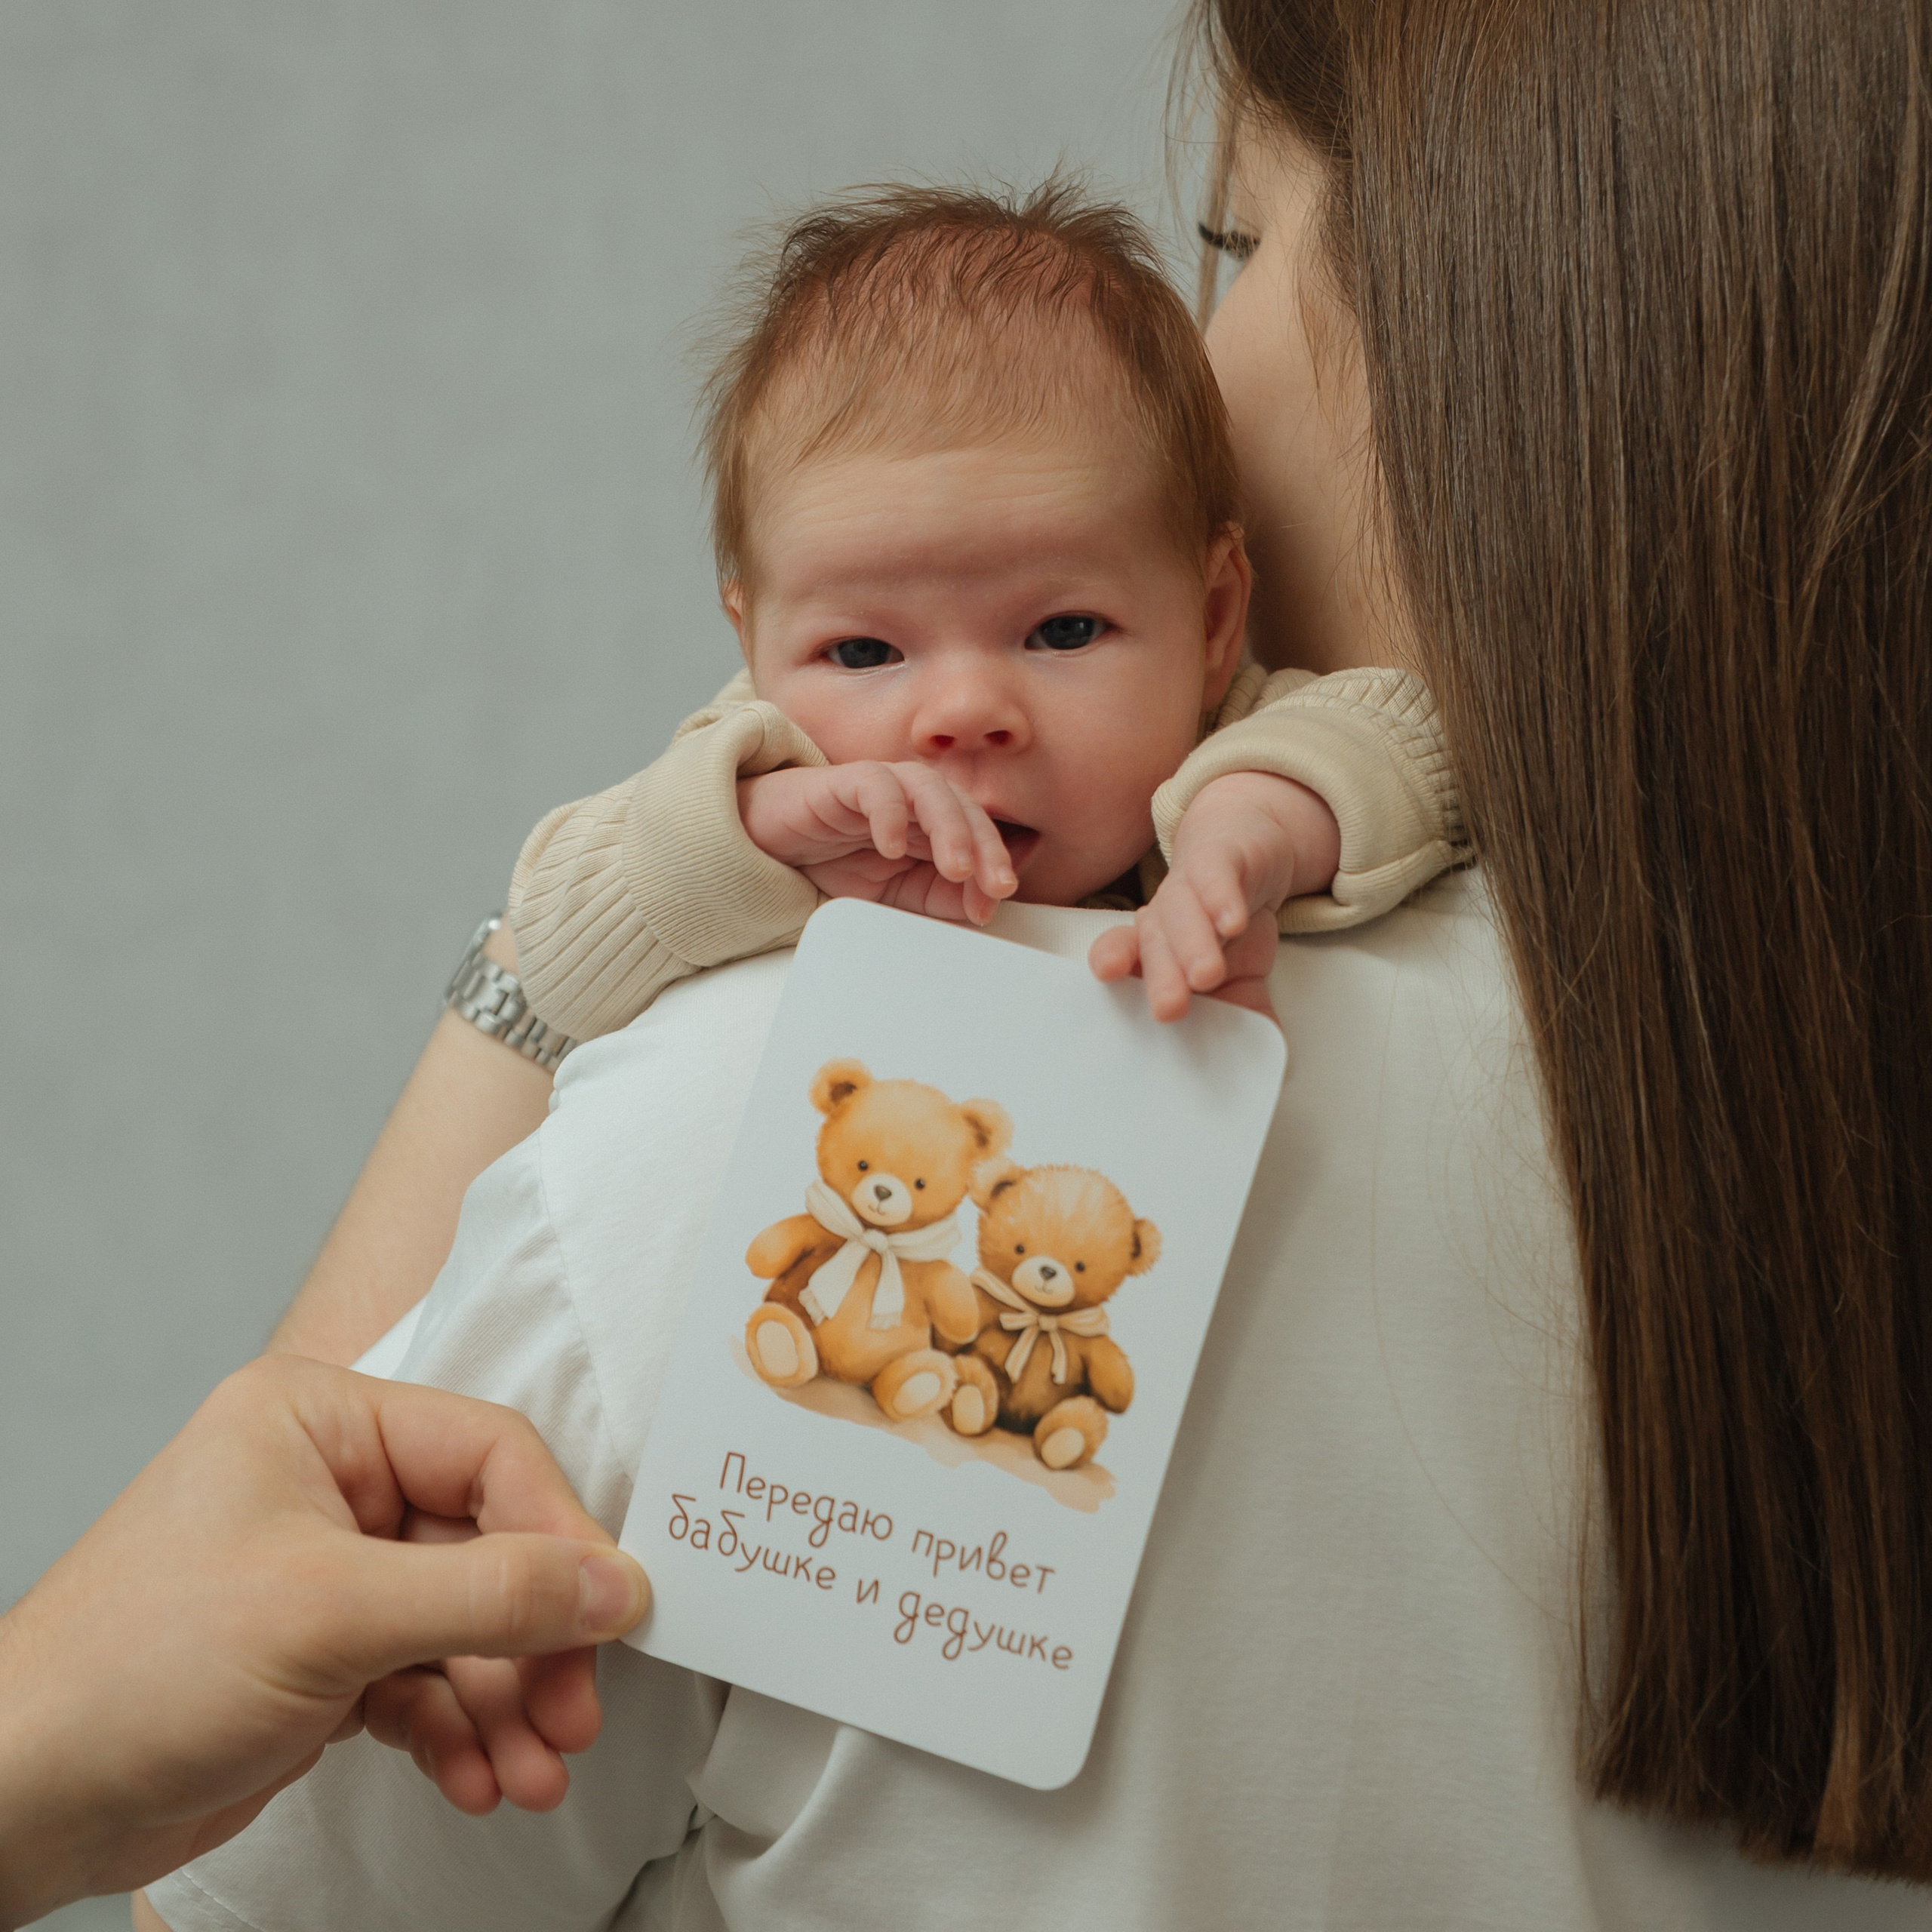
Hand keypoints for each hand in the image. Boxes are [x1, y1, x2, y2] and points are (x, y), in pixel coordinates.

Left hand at [0, 1356, 649, 1927]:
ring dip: (505, 1704)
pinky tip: (475, 1780)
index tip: (613, 1613)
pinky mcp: (322, 1654)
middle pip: (485, 1546)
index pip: (487, 1453)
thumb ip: (491, 1595)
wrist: (20, 1800)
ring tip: (531, 1776)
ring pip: (463, 1625)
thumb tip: (614, 1584)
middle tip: (574, 1716)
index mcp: (321, 1420)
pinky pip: (424, 1679)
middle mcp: (328, 1482)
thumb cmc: (135, 1668)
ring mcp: (326, 1572)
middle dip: (532, 1644)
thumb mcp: (334, 1616)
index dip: (558, 1535)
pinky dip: (457, 1731)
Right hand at [739, 763, 1016, 923]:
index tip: (994, 902)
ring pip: (929, 789)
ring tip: (957, 868)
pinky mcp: (842, 782)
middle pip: (964, 807)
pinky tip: (891, 846)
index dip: (992, 864)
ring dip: (951, 828)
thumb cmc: (828, 866)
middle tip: (996, 884)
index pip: (977, 833)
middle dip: (986, 846)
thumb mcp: (891, 898)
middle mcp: (912, 800)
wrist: (763, 849)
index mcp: (930, 824)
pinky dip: (890, 813)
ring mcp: (880, 787)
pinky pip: (875, 785)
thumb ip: (936, 898)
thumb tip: (983, 904)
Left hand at [1088, 771, 1340, 1021]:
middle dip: (1160, 975)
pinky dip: (1223, 898)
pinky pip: (1218, 876)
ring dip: (1191, 942)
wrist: (1249, 851)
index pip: (1124, 954)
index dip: (1114, 960)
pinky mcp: (1223, 860)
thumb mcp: (1241, 979)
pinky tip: (1232, 922)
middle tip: (1170, 1009)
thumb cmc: (1229, 925)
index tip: (1107, 978)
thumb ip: (1246, 1018)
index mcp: (1154, 946)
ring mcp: (1190, 886)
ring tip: (1206, 976)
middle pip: (1153, 942)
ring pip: (1182, 911)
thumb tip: (1265, 1070)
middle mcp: (1163, 915)